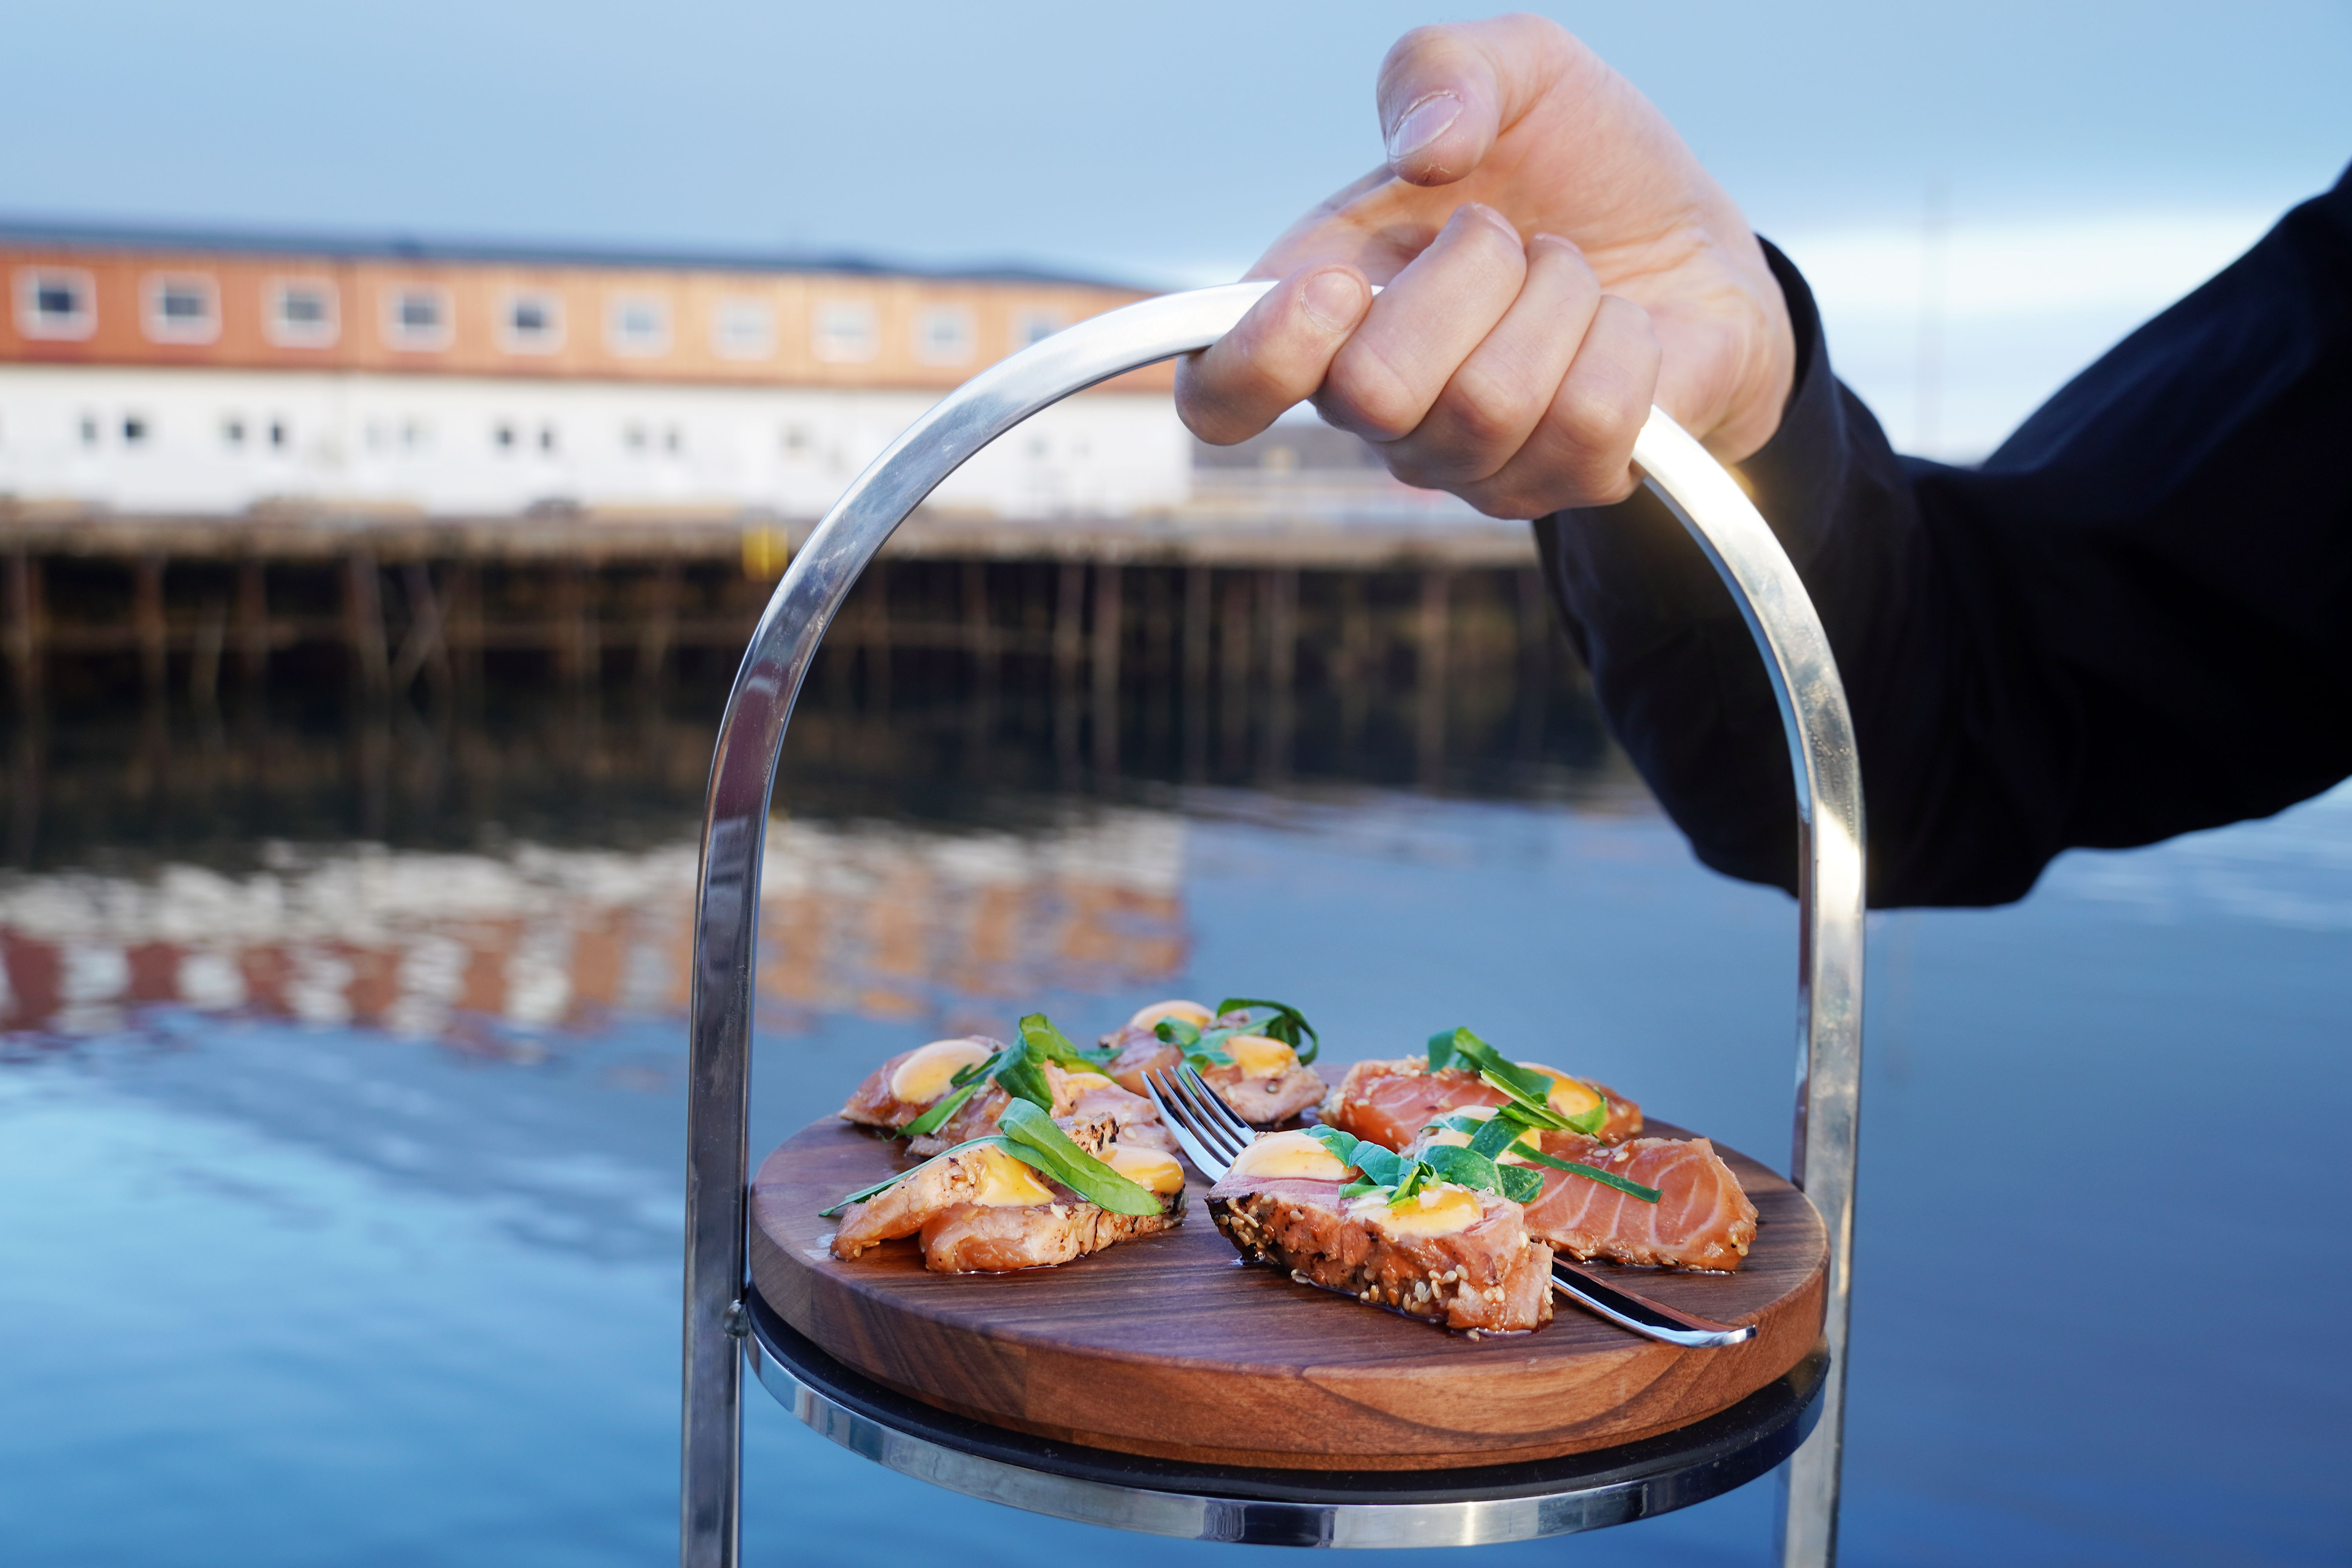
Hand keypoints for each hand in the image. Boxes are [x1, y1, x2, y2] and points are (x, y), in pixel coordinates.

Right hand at [1174, 15, 1794, 515]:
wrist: (1694, 231)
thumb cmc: (1574, 160)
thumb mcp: (1512, 68)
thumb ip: (1442, 68)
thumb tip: (1427, 150)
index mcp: (1320, 315)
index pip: (1219, 398)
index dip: (1254, 358)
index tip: (1335, 285)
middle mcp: (1382, 413)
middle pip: (1374, 392)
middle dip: (1469, 273)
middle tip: (1508, 236)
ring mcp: (1472, 464)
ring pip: (1493, 404)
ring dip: (1559, 299)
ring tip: (1569, 274)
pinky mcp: (1568, 483)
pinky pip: (1589, 422)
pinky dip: (1626, 343)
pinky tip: (1623, 326)